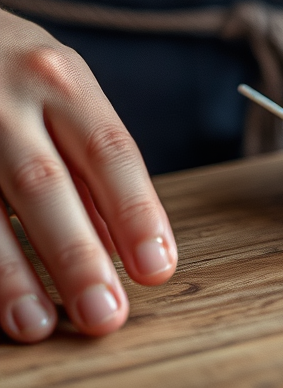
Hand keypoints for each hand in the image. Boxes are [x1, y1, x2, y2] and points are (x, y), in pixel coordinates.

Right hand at [0, 11, 175, 340]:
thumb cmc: (16, 68)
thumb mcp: (63, 88)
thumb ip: (91, 158)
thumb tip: (129, 237)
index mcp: (63, 80)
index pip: (110, 152)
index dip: (137, 212)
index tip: (158, 268)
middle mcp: (8, 101)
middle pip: (47, 185)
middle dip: (77, 255)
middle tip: (106, 315)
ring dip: (12, 275)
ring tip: (39, 325)